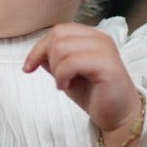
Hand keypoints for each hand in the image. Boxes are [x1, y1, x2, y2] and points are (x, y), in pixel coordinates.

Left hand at [24, 23, 142, 146]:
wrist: (118, 116)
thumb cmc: (94, 95)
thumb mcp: (67, 74)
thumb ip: (54, 60)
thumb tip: (37, 54)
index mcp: (91, 36)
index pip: (58, 31)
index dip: (39, 48)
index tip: (28, 68)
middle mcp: (100, 38)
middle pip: (58, 36)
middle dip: (48, 59)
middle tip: (57, 79)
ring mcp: (105, 50)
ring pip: (63, 48)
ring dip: (56, 70)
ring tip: (63, 84)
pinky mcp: (107, 65)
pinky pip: (73, 62)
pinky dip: (62, 76)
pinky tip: (66, 87)